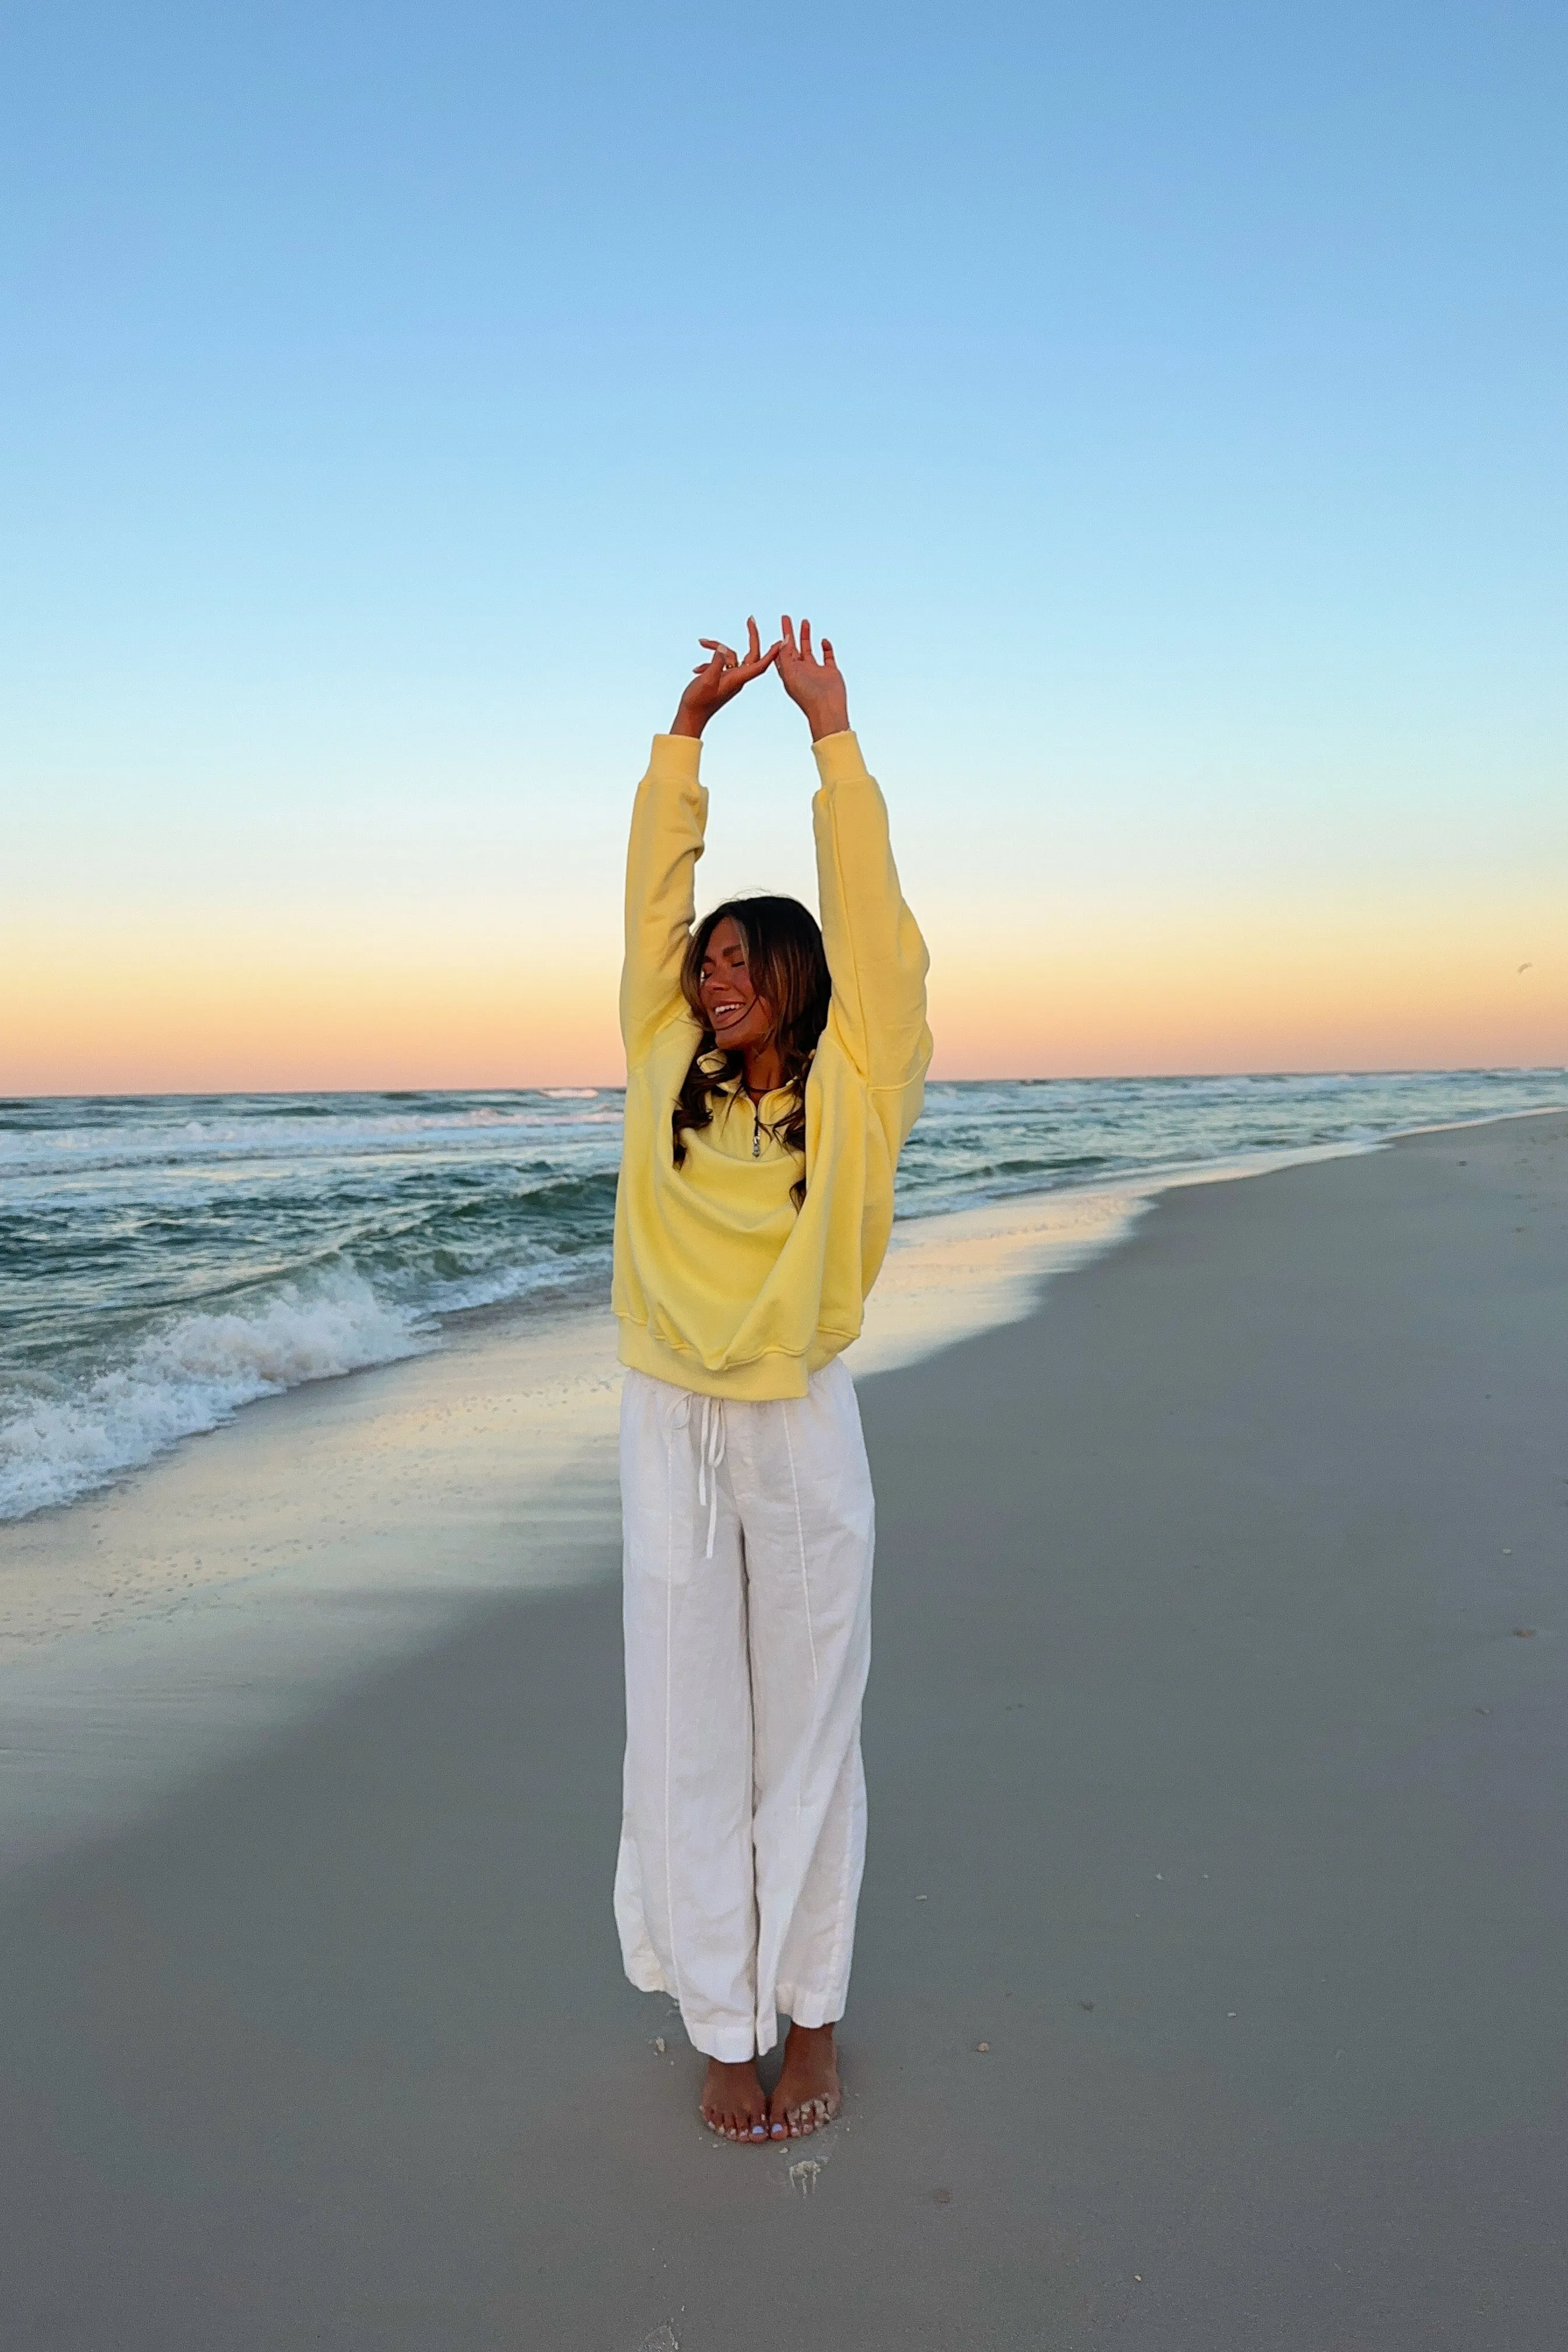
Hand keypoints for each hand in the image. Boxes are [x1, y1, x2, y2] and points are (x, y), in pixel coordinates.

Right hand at [670, 618, 780, 737]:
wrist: (690, 717)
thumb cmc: (697, 702)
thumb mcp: (705, 679)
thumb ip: (715, 663)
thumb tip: (723, 647)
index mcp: (737, 679)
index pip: (760, 665)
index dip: (772, 653)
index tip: (781, 640)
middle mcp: (737, 678)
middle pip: (751, 655)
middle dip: (752, 637)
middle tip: (751, 619)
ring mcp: (730, 678)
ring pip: (730, 656)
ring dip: (716, 647)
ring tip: (702, 642)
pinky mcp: (723, 679)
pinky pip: (721, 663)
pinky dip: (710, 660)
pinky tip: (696, 667)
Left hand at [775, 616, 849, 741]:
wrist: (826, 708)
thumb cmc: (805, 694)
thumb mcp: (789, 672)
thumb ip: (785, 654)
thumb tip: (784, 637)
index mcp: (789, 673)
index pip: (782, 652)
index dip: (780, 639)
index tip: (779, 626)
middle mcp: (801, 671)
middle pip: (794, 648)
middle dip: (790, 633)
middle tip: (785, 617)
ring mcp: (816, 671)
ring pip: (809, 650)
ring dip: (806, 636)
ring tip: (804, 621)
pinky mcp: (830, 672)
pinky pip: (828, 656)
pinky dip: (826, 648)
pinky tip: (823, 640)